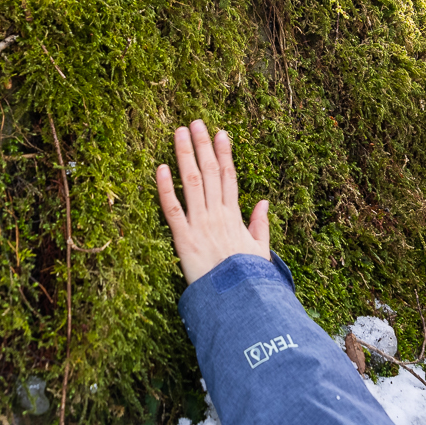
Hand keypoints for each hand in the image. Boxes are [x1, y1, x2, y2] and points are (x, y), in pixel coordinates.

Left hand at [155, 120, 270, 285]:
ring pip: (192, 182)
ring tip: (179, 132)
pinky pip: (172, 209)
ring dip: (185, 155)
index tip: (221, 133)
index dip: (224, 154)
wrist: (236, 302)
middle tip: (196, 122)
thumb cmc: (248, 280)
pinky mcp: (182, 239)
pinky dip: (166, 188)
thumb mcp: (260, 251)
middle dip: (203, 145)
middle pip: (210, 172)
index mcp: (234, 216)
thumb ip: (260, 224)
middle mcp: (217, 215)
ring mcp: (199, 224)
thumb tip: (264, 201)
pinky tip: (161, 167)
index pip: (229, 177)